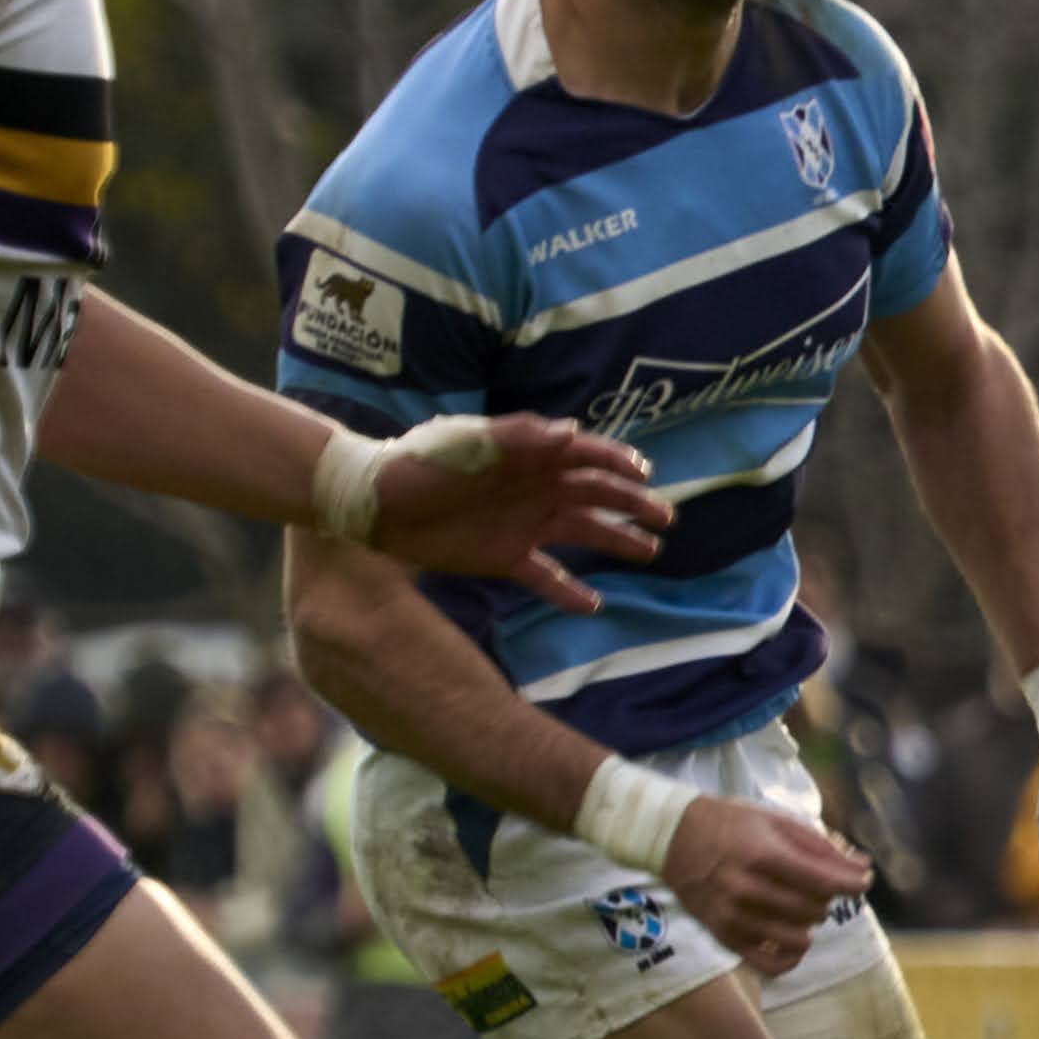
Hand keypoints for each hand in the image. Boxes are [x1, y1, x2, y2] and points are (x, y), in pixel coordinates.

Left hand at [359, 416, 667, 618]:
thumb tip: (572, 433)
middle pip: (596, 496)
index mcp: (531, 458)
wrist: (372, 503)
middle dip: (633, 505)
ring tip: (649, 554)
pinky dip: (568, 590)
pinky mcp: (504, 558)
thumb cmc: (420, 463)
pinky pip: (545, 576)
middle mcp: (536, 490)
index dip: (618, 461)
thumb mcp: (465, 441)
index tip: (646, 474)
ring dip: (616, 541)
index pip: (586, 456)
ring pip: (582, 533)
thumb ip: (518, 437)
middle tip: (666, 519)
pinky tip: (593, 604)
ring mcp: (523, 525)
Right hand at [662, 793, 875, 976]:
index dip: (852, 884)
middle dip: (827, 899)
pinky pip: (769, 963)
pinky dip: (791, 955)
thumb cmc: (731, 824)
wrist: (672, 836)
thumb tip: (863, 866)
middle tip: (818, 885)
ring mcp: (732, 916)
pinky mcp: (722, 935)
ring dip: (810, 924)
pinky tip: (794, 937)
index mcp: (762, 855)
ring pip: (797, 938)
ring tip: (802, 907)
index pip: (822, 882)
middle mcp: (746, 889)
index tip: (863, 881)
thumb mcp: (777, 822)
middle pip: (813, 910)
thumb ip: (821, 846)